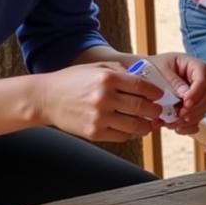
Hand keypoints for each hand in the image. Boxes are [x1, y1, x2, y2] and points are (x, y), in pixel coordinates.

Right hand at [35, 62, 164, 140]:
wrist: (46, 99)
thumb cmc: (74, 81)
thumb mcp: (97, 68)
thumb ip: (122, 71)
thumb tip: (147, 80)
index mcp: (107, 78)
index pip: (142, 87)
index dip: (156, 93)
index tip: (159, 95)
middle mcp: (105, 98)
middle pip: (142, 108)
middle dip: (155, 110)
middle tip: (158, 110)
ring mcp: (99, 117)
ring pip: (135, 126)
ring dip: (147, 125)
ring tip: (148, 122)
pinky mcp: (94, 133)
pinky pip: (122, 136)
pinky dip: (131, 134)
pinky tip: (132, 129)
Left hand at [146, 52, 205, 132]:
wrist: (145, 76)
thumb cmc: (154, 68)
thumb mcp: (160, 70)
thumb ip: (173, 81)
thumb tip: (185, 95)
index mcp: (195, 67)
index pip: (204, 78)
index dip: (197, 92)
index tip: (186, 103)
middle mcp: (202, 81)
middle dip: (194, 109)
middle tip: (179, 115)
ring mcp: (199, 96)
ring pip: (204, 110)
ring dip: (189, 119)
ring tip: (171, 122)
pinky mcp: (194, 109)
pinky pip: (197, 120)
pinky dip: (188, 127)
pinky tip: (176, 128)